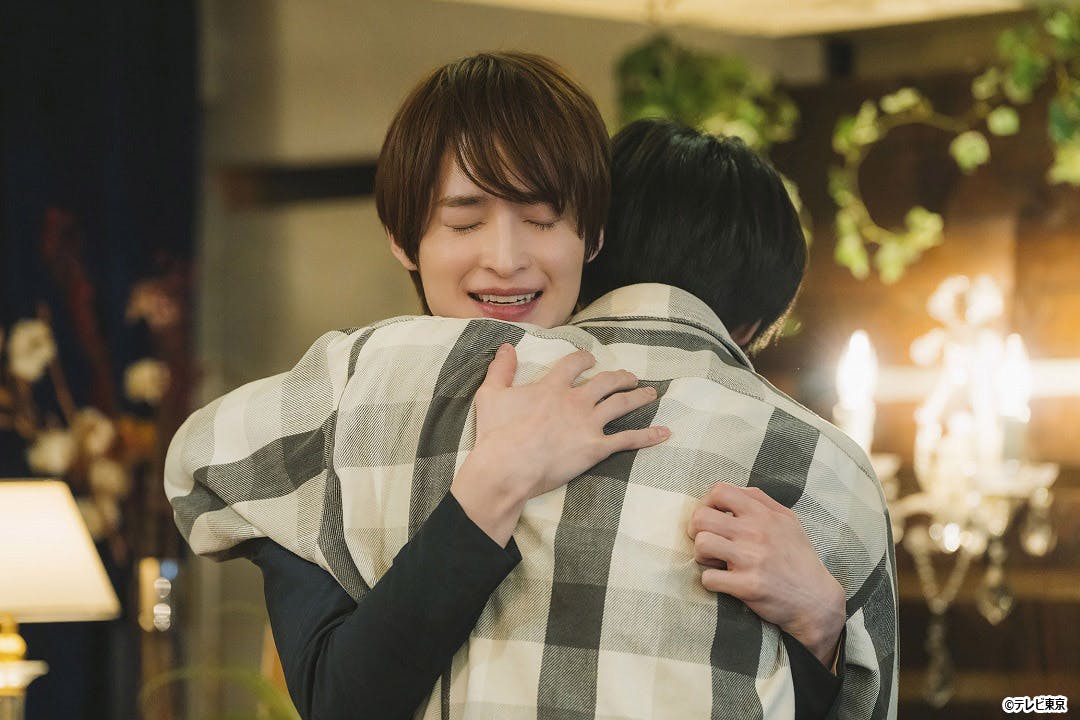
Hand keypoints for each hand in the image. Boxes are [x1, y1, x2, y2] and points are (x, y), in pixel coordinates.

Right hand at [452, 344, 669, 544]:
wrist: (506, 467)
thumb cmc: (496, 434)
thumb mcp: (491, 395)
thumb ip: (501, 369)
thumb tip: (506, 347)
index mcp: (552, 387)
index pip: (575, 364)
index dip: (585, 359)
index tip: (591, 359)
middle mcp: (575, 400)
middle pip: (606, 381)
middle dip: (620, 376)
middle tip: (629, 377)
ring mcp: (588, 424)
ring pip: (621, 404)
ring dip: (638, 397)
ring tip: (650, 394)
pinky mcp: (596, 448)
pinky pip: (628, 439)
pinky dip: (648, 436)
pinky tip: (664, 433)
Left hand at [687, 483, 845, 667]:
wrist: (816, 600)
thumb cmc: (798, 558)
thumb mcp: (788, 520)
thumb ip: (761, 501)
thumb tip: (733, 490)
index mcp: (763, 514)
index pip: (719, 491)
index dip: (706, 502)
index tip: (712, 518)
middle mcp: (756, 532)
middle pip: (701, 517)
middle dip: (696, 530)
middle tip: (707, 542)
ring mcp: (751, 559)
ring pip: (702, 545)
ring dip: (702, 556)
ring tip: (715, 562)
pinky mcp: (747, 586)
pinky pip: (708, 578)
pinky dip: (710, 581)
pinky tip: (723, 581)